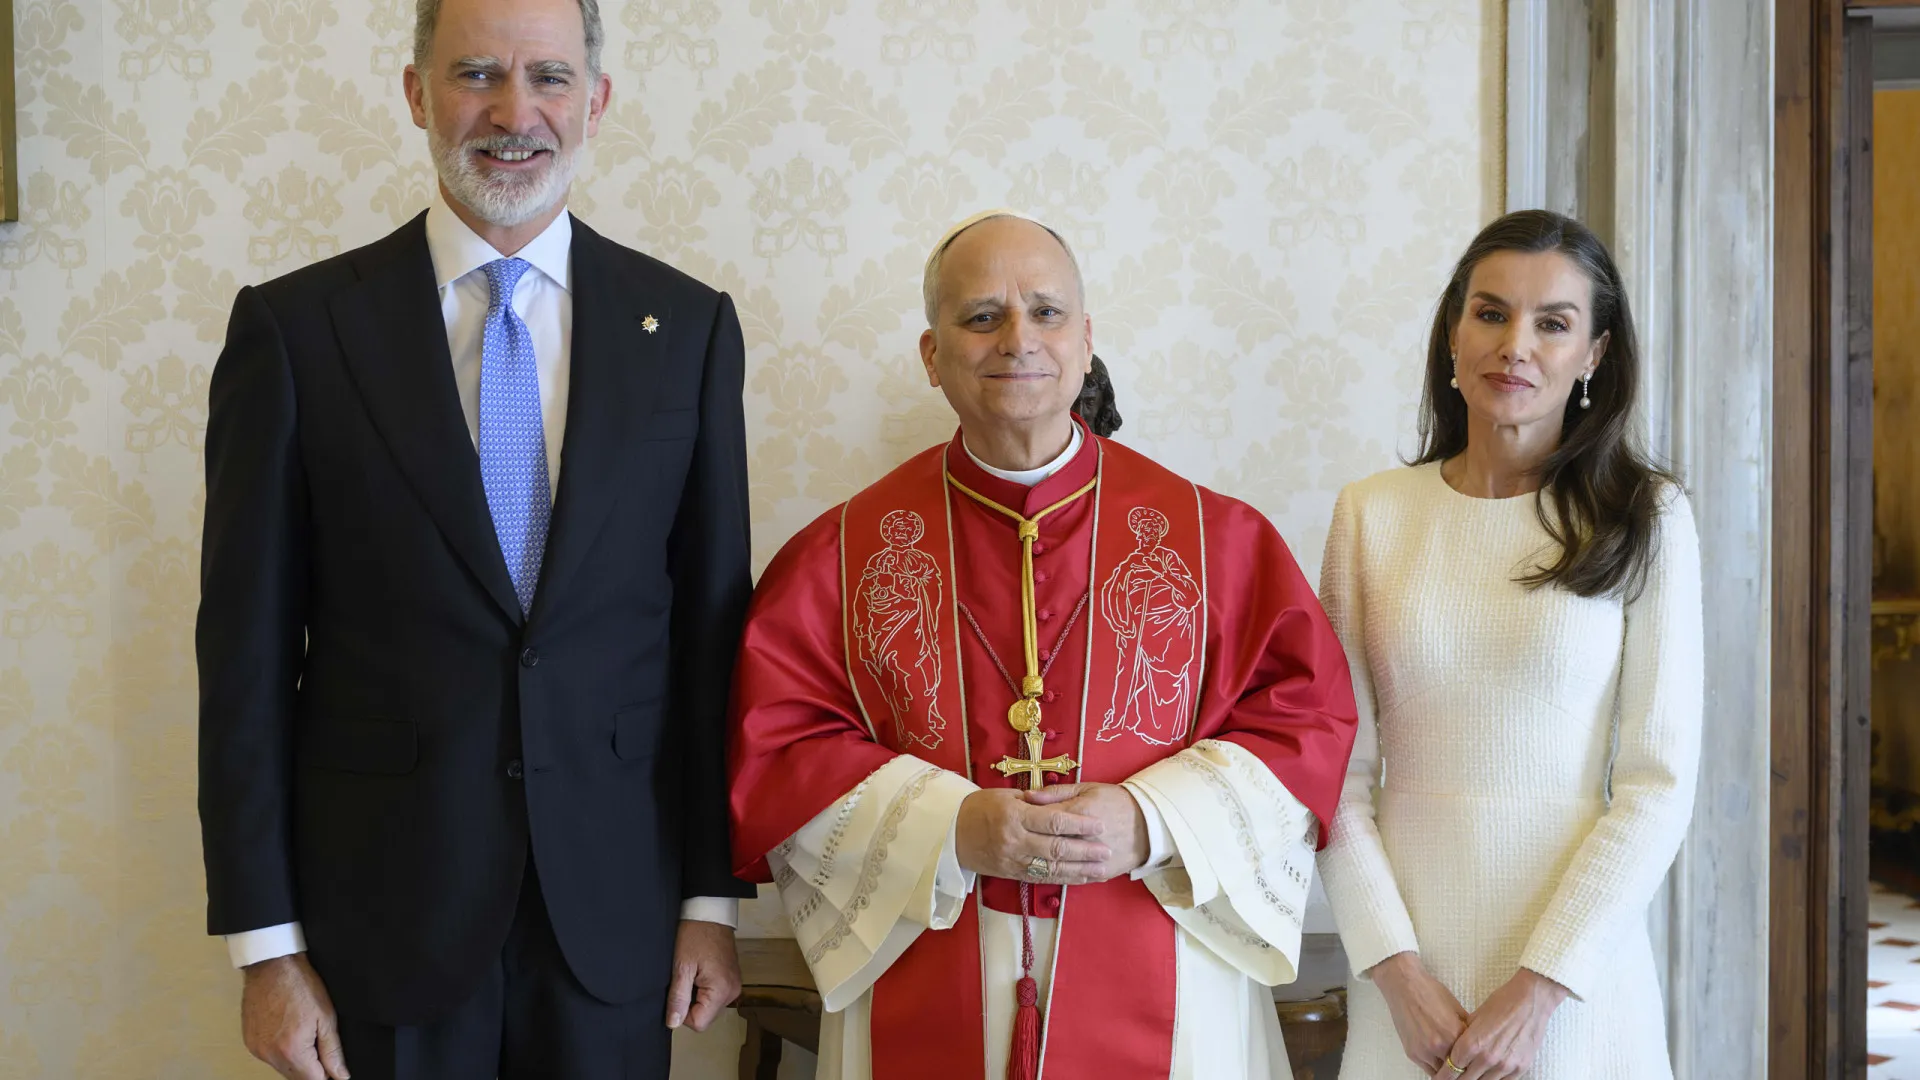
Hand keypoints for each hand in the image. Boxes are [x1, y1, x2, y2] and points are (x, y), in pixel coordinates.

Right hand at [241, 954, 348, 1079]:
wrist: (271, 966)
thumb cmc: (299, 985)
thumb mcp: (326, 1018)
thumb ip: (333, 1051)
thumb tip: (340, 1075)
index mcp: (292, 1051)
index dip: (327, 1075)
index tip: (333, 1066)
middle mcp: (270, 1055)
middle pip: (296, 1077)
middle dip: (312, 1068)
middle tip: (318, 1043)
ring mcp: (257, 1050)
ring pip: (282, 1069)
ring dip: (296, 1060)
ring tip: (302, 1033)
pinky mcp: (249, 1043)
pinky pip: (269, 1057)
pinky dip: (281, 1052)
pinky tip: (288, 1032)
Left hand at [666, 920, 740, 1032]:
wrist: (710, 912)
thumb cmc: (695, 935)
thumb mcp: (681, 967)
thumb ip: (678, 998)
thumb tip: (673, 1023)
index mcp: (721, 990)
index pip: (699, 1023)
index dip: (682, 1013)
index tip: (677, 992)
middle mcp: (732, 991)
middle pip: (705, 1015)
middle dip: (690, 1003)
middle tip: (684, 978)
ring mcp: (734, 984)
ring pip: (709, 1006)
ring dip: (696, 995)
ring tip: (692, 972)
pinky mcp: (731, 978)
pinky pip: (714, 994)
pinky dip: (703, 988)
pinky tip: (698, 970)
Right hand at [954, 788, 1111, 883]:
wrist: (950, 833)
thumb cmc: (980, 808)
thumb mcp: (1006, 796)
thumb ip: (1035, 801)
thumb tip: (1062, 803)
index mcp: (1014, 816)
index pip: (1053, 821)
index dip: (1079, 824)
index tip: (1099, 824)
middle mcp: (1015, 841)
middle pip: (1057, 847)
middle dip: (1085, 850)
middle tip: (1107, 849)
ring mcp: (1014, 860)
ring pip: (1052, 867)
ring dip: (1080, 869)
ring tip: (1101, 867)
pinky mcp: (1012, 874)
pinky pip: (1043, 877)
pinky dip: (1064, 878)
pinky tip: (1082, 877)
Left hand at [1022, 782, 1148, 878]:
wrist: (1149, 822)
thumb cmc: (1114, 800)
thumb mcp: (1086, 788)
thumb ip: (1055, 793)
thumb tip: (1028, 796)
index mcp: (1079, 812)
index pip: (1043, 818)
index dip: (1025, 820)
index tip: (1013, 821)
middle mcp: (1084, 837)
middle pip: (1048, 844)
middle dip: (1028, 845)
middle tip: (1012, 843)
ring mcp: (1092, 858)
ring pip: (1059, 866)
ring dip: (1039, 865)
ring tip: (1025, 860)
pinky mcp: (1102, 872)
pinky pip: (1075, 878)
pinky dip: (1059, 877)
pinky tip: (1044, 874)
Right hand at [1368, 951, 1468, 1075]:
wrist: (1404, 985)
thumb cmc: (1430, 992)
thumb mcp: (1457, 1007)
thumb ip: (1468, 1029)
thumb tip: (1479, 1042)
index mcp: (1455, 1034)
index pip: (1472, 1058)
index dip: (1476, 1061)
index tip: (1478, 1064)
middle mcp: (1440, 1046)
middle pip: (1458, 1070)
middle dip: (1464, 1070)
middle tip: (1468, 1069)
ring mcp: (1424, 1052)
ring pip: (1443, 1075)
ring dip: (1450, 1072)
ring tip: (1456, 1068)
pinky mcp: (1412, 1053)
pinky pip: (1429, 1070)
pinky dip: (1437, 1069)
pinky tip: (1442, 1064)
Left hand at [1445, 968, 1568, 1079]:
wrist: (1531, 1000)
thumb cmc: (1501, 1003)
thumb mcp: (1474, 1017)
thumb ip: (1462, 1037)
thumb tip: (1453, 1051)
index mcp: (1472, 1044)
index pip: (1451, 1070)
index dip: (1444, 1074)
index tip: (1441, 1076)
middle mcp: (1487, 1058)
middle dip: (1457, 1079)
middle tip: (1454, 1077)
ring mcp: (1505, 1065)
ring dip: (1476, 1079)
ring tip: (1471, 1074)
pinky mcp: (1520, 1068)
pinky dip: (1493, 1078)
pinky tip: (1488, 1074)